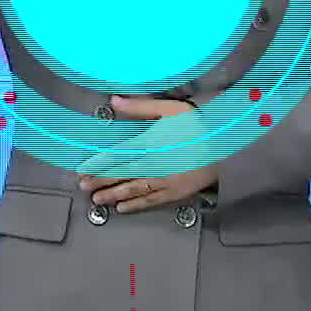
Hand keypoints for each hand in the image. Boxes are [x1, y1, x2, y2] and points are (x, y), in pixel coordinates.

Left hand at [77, 95, 219, 213]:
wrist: (227, 144)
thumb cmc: (198, 123)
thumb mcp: (169, 108)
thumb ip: (140, 107)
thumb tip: (114, 101)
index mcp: (148, 144)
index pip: (116, 157)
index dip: (97, 165)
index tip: (83, 170)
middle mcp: (153, 166)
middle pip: (121, 176)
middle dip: (100, 182)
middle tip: (84, 188)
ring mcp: (164, 182)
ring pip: (133, 191)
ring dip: (113, 196)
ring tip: (97, 201)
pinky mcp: (176, 192)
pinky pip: (151, 201)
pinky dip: (135, 205)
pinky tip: (123, 208)